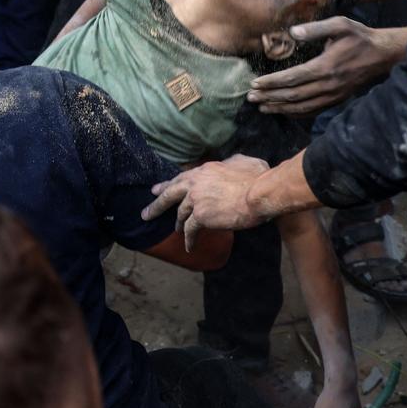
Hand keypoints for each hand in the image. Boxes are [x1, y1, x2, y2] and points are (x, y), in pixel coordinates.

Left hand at [142, 154, 269, 250]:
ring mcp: (196, 199)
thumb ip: (231, 162)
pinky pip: (190, 230)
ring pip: (180, 214)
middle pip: (170, 194)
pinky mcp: (200, 216)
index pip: (181, 178)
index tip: (157, 189)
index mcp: (204, 170)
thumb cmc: (258, 177)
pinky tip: (189, 246)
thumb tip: (230, 162)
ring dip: (178, 224)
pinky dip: (189, 239)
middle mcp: (195, 183)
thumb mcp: (243, 161)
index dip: (168, 185)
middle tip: (146, 213)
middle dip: (156, 204)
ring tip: (176, 231)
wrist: (259, 193)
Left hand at [247, 18, 406, 114]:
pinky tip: (283, 112)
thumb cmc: (360, 37)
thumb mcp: (340, 25)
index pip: (292, 78)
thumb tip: (292, 32)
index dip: (271, 82)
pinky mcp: (336, 100)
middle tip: (250, 97)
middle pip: (293, 96)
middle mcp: (327, 85)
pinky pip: (313, 111)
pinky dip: (296, 114)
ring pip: (301, 107)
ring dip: (279, 108)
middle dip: (269, 97)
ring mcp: (333, 96)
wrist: (383, 55)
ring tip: (261, 107)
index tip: (254, 84)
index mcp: (325, 67)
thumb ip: (315, 29)